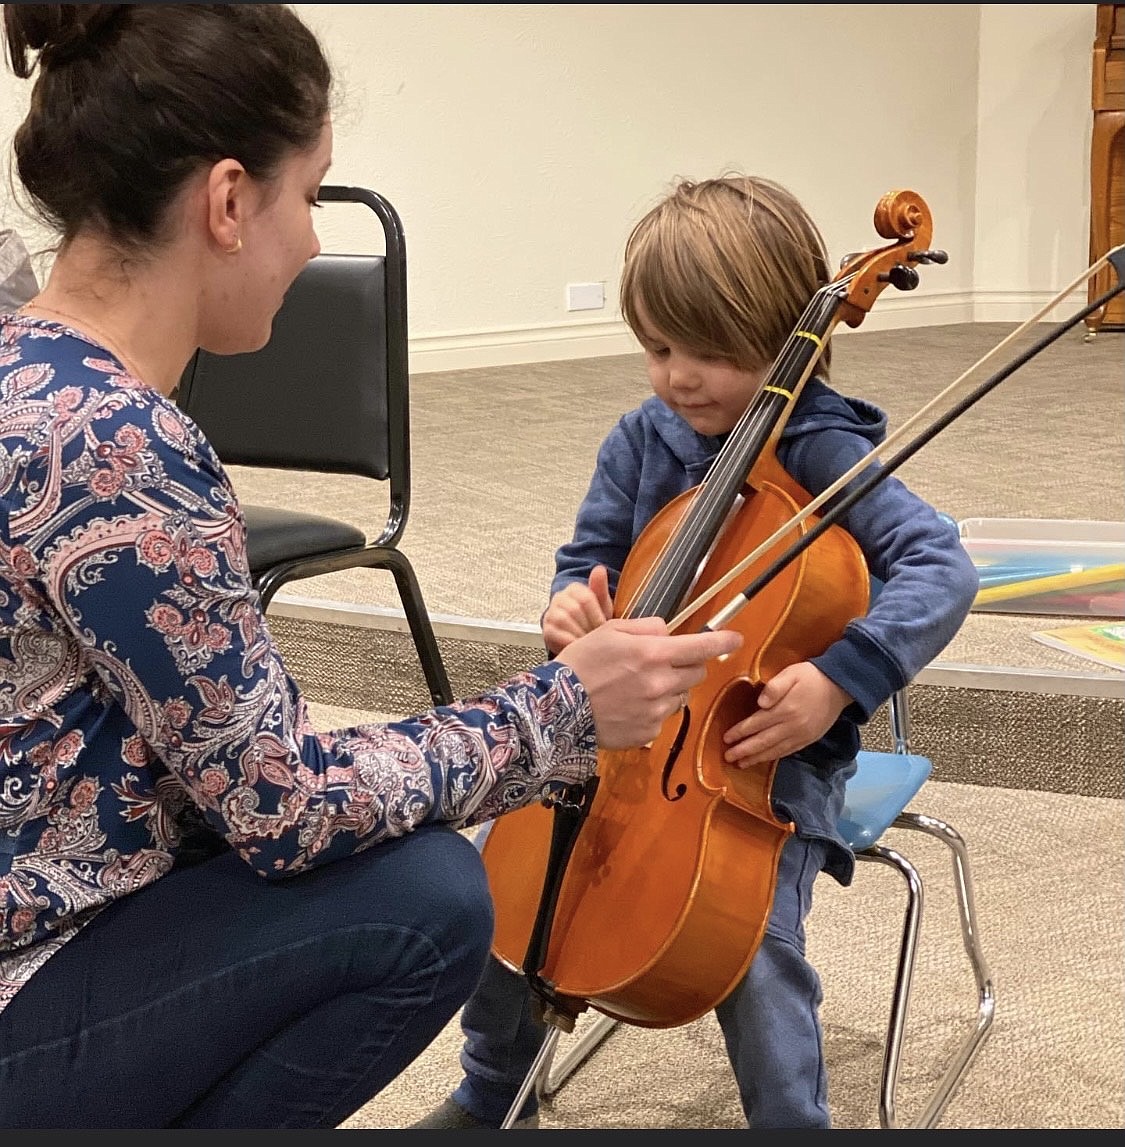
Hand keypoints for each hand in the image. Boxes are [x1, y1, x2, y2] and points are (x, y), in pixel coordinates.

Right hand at [542, 565, 613, 653]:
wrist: (582, 638)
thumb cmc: (593, 619)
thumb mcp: (602, 605)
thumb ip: (600, 588)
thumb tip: (599, 569)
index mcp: (575, 589)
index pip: (586, 598)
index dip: (597, 615)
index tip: (603, 626)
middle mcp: (560, 598)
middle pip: (575, 610)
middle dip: (588, 626)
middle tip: (596, 636)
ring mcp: (551, 613)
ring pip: (564, 620)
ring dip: (578, 633)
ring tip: (587, 640)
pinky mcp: (546, 630)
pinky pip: (556, 634)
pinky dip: (569, 642)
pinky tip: (577, 645)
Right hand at [557, 617, 741, 749]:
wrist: (556, 710)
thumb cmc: (580, 664)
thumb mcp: (609, 631)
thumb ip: (645, 628)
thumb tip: (668, 631)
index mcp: (652, 654)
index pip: (701, 647)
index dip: (722, 641)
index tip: (736, 638)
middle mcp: (660, 683)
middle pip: (696, 673)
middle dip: (686, 665)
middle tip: (661, 663)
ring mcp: (656, 711)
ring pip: (681, 697)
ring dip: (669, 689)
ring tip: (636, 687)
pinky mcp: (648, 733)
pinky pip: (663, 718)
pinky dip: (653, 710)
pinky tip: (628, 706)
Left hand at [722, 661, 852, 767]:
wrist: (839, 686)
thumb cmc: (810, 676)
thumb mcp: (791, 673)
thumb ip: (775, 687)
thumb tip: (760, 703)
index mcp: (785, 709)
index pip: (757, 723)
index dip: (740, 732)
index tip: (726, 738)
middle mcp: (792, 726)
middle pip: (763, 741)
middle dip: (744, 750)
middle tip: (728, 757)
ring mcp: (801, 735)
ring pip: (774, 750)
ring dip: (756, 758)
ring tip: (741, 764)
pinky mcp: (808, 739)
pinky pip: (787, 752)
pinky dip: (773, 757)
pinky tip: (763, 759)